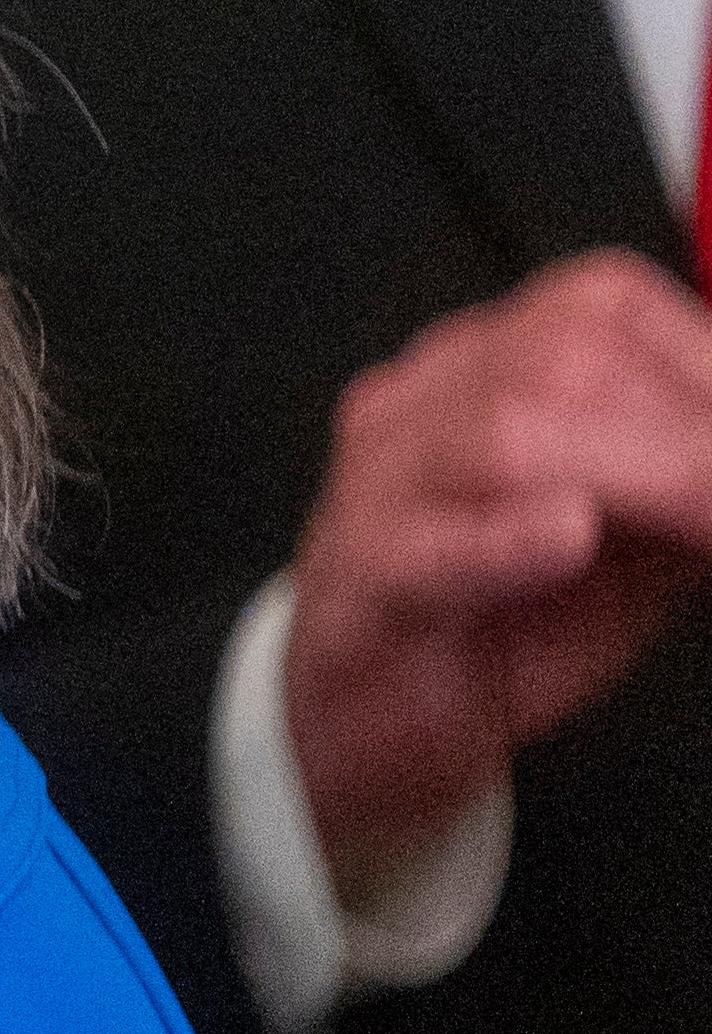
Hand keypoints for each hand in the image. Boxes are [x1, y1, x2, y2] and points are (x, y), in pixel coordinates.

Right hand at [284, 250, 711, 890]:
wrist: (373, 725)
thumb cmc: (501, 626)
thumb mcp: (634, 542)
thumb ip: (687, 486)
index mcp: (486, 371)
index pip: (599, 308)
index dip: (699, 363)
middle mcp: (423, 408)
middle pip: (558, 357)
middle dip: (679, 430)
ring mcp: (376, 490)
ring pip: (497, 436)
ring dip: (628, 481)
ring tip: (693, 523)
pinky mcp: (357, 583)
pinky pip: (422, 547)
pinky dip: (503, 541)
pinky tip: (566, 538)